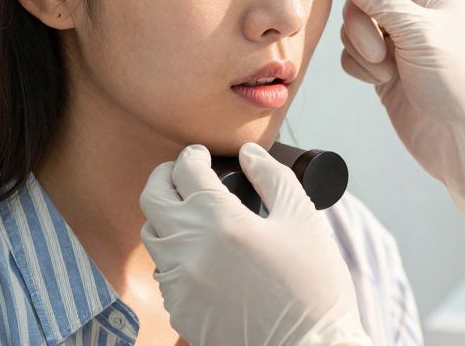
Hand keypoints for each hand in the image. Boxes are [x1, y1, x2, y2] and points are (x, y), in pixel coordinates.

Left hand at [139, 144, 371, 345]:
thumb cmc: (312, 286)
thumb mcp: (303, 220)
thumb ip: (273, 178)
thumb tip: (249, 154)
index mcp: (219, 220)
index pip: (186, 170)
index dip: (193, 155)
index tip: (201, 155)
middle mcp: (188, 248)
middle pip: (152, 197)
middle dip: (166, 178)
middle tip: (184, 175)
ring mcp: (178, 283)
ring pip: (153, 235)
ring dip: (168, 217)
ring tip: (192, 214)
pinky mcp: (179, 310)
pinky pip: (164, 272)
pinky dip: (176, 255)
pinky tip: (202, 256)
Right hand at [325, 0, 464, 237]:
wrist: (459, 142)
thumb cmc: (455, 85)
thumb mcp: (416, 32)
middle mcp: (414, 15)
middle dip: (361, 19)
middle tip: (377, 45)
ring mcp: (396, 42)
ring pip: (353, 25)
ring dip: (362, 46)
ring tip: (385, 68)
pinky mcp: (382, 67)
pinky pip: (350, 53)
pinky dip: (359, 65)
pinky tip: (381, 80)